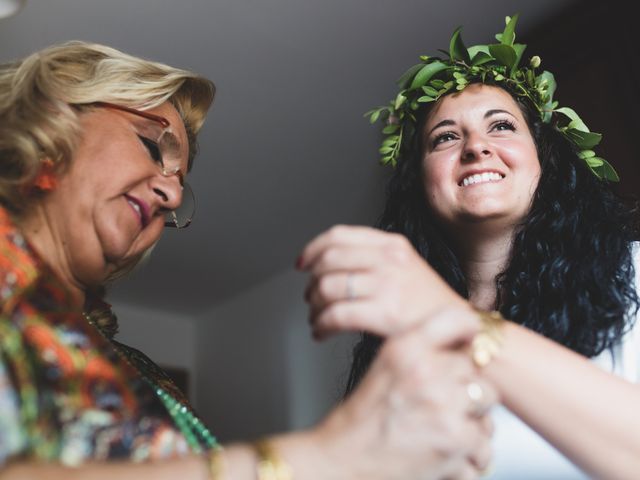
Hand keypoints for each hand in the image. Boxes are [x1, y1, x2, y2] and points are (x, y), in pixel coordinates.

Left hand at [297, 225, 465, 338]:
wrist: (462, 331)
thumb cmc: (429, 305)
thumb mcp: (406, 266)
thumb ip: (373, 258)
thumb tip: (330, 263)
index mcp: (392, 244)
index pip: (339, 236)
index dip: (313, 249)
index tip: (302, 263)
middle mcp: (389, 259)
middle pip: (329, 262)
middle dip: (311, 282)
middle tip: (309, 296)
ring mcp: (388, 285)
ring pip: (328, 288)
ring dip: (314, 306)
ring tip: (316, 317)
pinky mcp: (385, 313)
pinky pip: (336, 315)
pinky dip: (321, 325)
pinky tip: (321, 332)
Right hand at [310, 306, 495, 479]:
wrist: (343, 461)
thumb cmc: (360, 421)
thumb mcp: (384, 368)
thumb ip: (420, 353)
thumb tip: (462, 349)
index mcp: (405, 348)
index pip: (455, 319)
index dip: (469, 331)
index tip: (472, 341)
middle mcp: (426, 370)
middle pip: (476, 369)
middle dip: (465, 389)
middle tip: (441, 405)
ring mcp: (445, 404)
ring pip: (487, 405)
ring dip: (473, 421)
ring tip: (444, 431)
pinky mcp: (457, 440)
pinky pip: (485, 444)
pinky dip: (470, 458)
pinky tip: (446, 456)